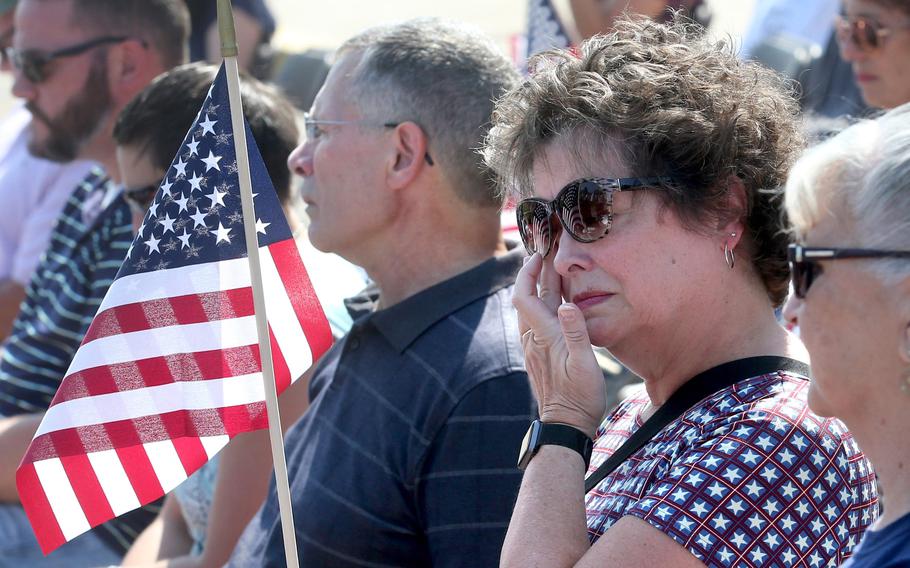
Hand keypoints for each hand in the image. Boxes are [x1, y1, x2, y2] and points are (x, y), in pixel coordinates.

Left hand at [512, 253, 606, 438]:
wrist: (566, 425)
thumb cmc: (579, 397)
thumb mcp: (584, 364)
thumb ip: (575, 332)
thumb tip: (566, 304)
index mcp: (542, 336)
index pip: (524, 296)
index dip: (527, 273)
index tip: (537, 255)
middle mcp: (533, 339)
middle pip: (527, 298)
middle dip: (534, 273)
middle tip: (546, 253)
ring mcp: (534, 347)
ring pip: (532, 309)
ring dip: (539, 287)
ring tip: (553, 270)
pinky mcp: (539, 354)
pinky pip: (537, 321)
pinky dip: (544, 303)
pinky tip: (557, 301)